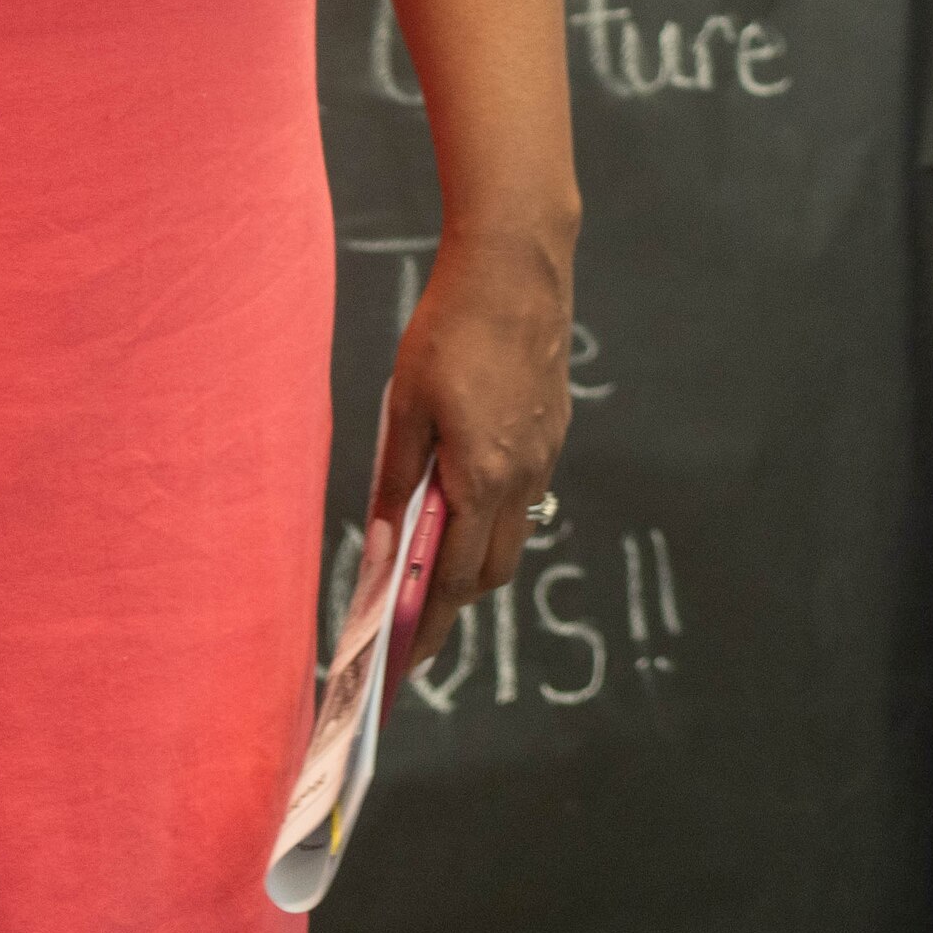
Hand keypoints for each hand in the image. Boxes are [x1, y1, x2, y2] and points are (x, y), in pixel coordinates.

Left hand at [376, 228, 572, 672]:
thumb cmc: (450, 330)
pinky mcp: (554, 431)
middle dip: (448, 602)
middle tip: (405, 618)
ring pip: (511, 534)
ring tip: (425, 559)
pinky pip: (525, 495)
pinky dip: (492, 515)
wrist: (518, 267)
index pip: (452, 581)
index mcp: (483, 478)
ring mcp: (546, 455)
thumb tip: (378, 548)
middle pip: (489, 571)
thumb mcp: (404, 407)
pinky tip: (460, 496)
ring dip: (471, 557)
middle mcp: (525, 478)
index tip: (403, 665)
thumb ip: (395, 482)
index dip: (426, 628)